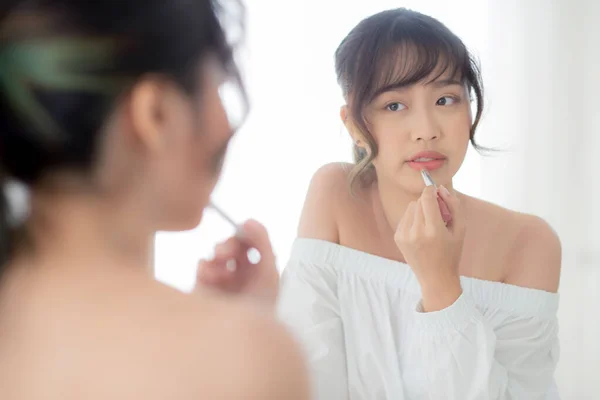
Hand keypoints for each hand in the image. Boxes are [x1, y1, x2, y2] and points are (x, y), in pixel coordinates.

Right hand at [196, 220, 278, 307]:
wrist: (242, 335)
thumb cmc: (260, 307)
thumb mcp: (268, 273)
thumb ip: (262, 243)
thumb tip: (249, 220)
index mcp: (258, 269)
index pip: (251, 243)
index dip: (247, 233)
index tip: (244, 228)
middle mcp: (239, 273)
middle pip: (232, 245)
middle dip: (229, 245)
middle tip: (227, 253)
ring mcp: (222, 280)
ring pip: (216, 254)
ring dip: (218, 258)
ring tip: (221, 274)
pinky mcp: (205, 287)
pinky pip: (202, 265)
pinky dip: (205, 267)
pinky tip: (211, 277)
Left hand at [394, 185, 465, 310]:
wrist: (435, 278)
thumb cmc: (451, 253)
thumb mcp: (461, 229)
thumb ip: (454, 205)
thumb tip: (440, 188)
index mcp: (433, 230)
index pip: (426, 198)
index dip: (431, 190)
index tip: (436, 190)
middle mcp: (416, 232)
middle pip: (418, 202)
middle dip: (428, 203)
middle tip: (437, 214)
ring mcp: (404, 236)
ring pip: (410, 208)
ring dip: (419, 210)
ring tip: (429, 225)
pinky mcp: (397, 238)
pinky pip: (404, 217)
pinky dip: (413, 219)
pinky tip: (420, 232)